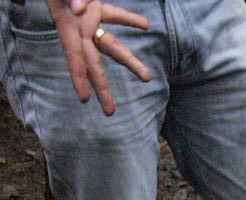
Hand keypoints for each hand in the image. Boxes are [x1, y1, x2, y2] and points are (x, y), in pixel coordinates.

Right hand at [45, 0, 150, 114]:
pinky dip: (129, 19)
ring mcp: (89, 22)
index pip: (74, 58)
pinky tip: (145, 25)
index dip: (79, 78)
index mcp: (68, 29)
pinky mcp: (97, 8)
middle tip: (110, 112)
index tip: (84, 99)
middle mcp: (79, 31)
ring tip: (146, 77)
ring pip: (112, 45)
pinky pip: (115, 16)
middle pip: (94, 64)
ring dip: (129, 61)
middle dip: (102, 88)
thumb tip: (78, 9)